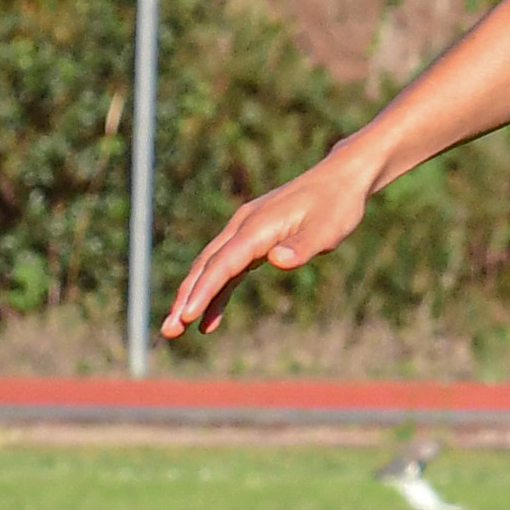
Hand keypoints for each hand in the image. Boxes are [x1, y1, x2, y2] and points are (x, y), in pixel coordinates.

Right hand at [160, 154, 369, 339]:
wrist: (340, 178)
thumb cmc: (337, 206)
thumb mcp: (328, 229)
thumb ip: (303, 246)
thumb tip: (276, 260)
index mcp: (257, 227)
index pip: (223, 264)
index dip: (204, 290)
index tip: (187, 315)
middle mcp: (243, 226)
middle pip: (207, 266)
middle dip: (186, 298)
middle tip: (168, 330)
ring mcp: (245, 231)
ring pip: (211, 267)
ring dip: (193, 296)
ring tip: (177, 329)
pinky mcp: (253, 238)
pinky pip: (227, 267)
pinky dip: (215, 291)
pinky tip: (210, 317)